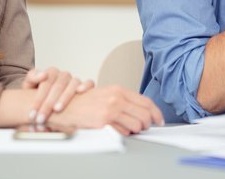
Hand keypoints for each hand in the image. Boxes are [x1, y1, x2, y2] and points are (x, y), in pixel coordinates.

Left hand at [22, 67, 93, 123]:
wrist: (46, 99)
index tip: (32, 114)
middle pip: (58, 86)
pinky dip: (86, 85)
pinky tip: (80, 92)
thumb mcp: (29, 85)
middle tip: (41, 118)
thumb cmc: (37, 93)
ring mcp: (74, 80)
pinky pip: (90, 82)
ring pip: (73, 84)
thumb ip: (32, 78)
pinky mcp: (85, 86)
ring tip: (56, 109)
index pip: (45, 83)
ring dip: (65, 97)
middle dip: (48, 103)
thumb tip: (42, 75)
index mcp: (51, 73)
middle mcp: (64, 75)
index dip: (38, 99)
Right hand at [50, 85, 164, 135]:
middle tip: (144, 128)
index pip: (146, 101)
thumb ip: (123, 100)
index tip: (159, 120)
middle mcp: (117, 98)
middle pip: (145, 114)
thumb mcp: (107, 95)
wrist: (66, 107)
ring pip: (137, 125)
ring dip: (135, 130)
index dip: (155, 112)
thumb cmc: (85, 102)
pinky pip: (123, 132)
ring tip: (129, 130)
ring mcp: (111, 109)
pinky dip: (123, 134)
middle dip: (147, 124)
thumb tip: (141, 110)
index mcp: (119, 90)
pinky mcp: (104, 121)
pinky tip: (117, 131)